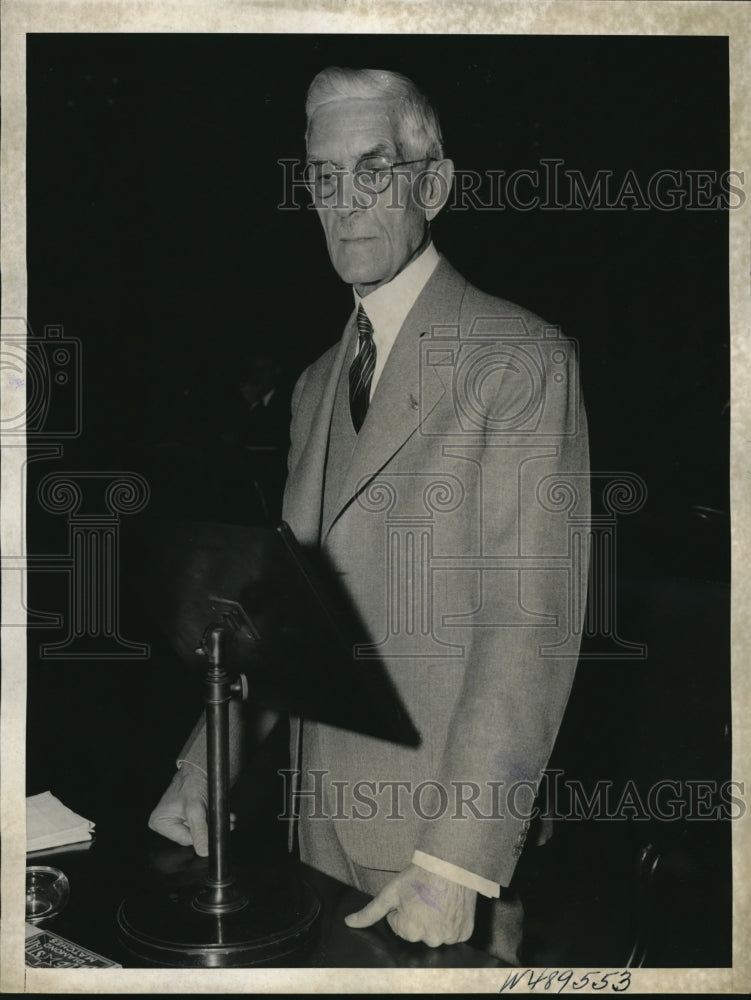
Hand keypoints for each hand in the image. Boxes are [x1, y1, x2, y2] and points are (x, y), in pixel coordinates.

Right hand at [147, 763, 235, 856]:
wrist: (199, 768)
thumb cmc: (191, 783)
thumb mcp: (196, 809)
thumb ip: (200, 831)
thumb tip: (203, 851)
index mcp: (159, 822)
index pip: (184, 840)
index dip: (200, 834)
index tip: (213, 828)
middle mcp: (165, 823)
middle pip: (192, 835)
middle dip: (208, 829)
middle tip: (221, 821)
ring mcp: (176, 820)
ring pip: (199, 830)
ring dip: (213, 824)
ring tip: (224, 818)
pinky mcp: (186, 816)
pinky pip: (201, 824)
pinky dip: (212, 820)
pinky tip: (222, 815)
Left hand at [344, 864, 475, 947]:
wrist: (449, 863)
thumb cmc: (418, 876)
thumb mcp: (390, 892)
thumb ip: (369, 912)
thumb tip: (348, 923)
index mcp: (410, 932)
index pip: (399, 926)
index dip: (402, 909)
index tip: (411, 896)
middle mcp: (431, 940)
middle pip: (417, 932)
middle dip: (417, 917)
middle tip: (423, 897)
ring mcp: (450, 938)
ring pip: (436, 933)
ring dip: (435, 921)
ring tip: (437, 900)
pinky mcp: (465, 932)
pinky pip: (454, 933)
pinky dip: (452, 922)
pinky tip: (450, 906)